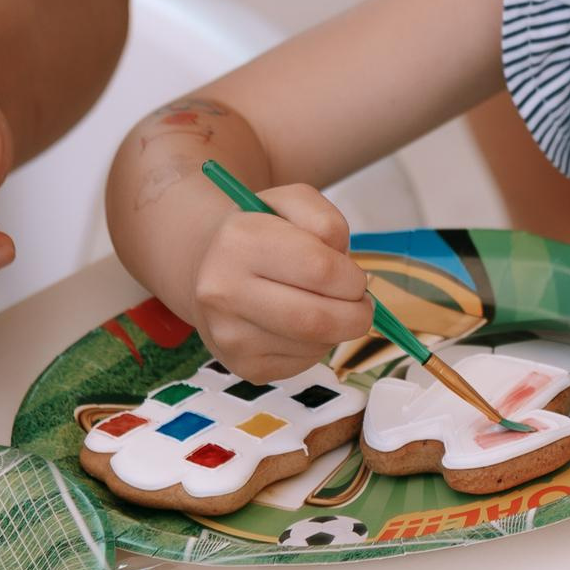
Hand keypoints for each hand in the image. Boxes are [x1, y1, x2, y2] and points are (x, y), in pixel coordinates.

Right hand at [191, 182, 372, 380]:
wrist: (209, 267)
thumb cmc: (261, 233)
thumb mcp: (292, 203)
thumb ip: (326, 220)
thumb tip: (344, 264)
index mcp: (240, 242)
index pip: (320, 270)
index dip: (352, 278)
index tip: (356, 277)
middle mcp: (225, 292)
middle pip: (317, 319)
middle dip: (356, 315)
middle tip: (360, 304)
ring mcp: (230, 335)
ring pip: (314, 345)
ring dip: (337, 330)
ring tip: (326, 308)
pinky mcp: (242, 366)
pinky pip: (302, 364)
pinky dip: (318, 347)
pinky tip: (303, 327)